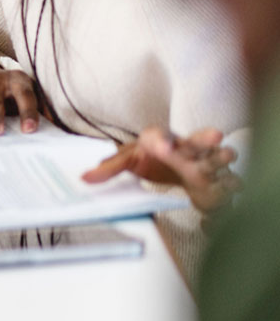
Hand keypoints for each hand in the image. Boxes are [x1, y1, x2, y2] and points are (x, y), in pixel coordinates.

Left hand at [81, 126, 241, 211]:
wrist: (172, 163)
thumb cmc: (150, 157)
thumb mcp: (128, 160)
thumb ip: (109, 167)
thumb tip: (84, 178)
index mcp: (160, 140)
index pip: (159, 137)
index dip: (161, 141)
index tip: (162, 146)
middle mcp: (184, 148)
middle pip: (196, 141)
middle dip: (205, 139)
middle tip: (216, 135)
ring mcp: (203, 163)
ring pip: (216, 157)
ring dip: (223, 157)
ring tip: (230, 155)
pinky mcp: (217, 180)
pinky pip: (229, 180)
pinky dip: (233, 183)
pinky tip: (237, 185)